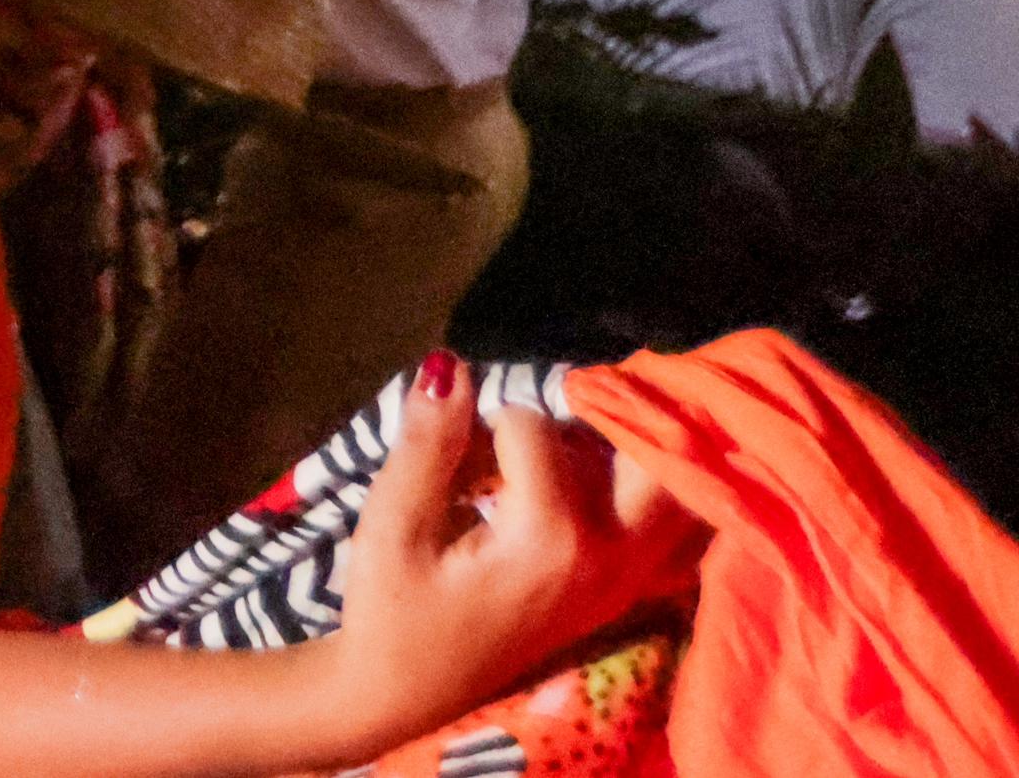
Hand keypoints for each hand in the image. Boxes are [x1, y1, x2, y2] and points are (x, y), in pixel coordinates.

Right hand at [323, 358, 702, 754]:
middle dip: (604, 412)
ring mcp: (624, 577)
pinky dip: (643, 485)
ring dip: (628, 447)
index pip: (534, 428)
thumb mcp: (392, 527)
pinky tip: (602, 470)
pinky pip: (665, 523)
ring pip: (668, 489)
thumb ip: (427, 445)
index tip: (454, 448)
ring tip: (575, 428)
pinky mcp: (623, 587)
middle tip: (552, 401)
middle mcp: (608, 556)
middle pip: (649, 455)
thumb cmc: (391, 613)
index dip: (483, 419)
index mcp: (550, 539)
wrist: (405, 695)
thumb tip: (450, 364)